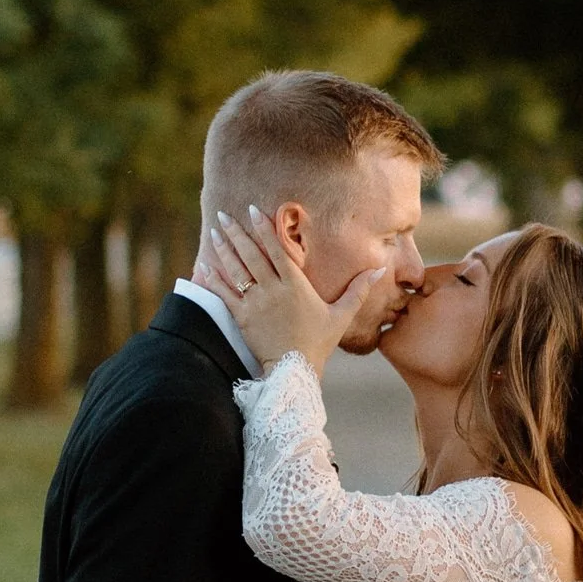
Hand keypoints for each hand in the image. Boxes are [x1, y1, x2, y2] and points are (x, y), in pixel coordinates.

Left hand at [197, 203, 386, 373]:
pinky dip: (212, 279)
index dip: (265, 229)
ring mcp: (255, 304)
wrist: (294, 371)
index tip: (253, 210)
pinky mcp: (242, 318)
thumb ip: (359, 290)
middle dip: (237, 232)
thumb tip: (379, 269)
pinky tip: (203, 265)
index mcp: (296, 286)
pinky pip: (224, 294)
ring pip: (236, 270)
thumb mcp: (341, 315)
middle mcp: (273, 290)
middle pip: (252, 255)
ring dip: (224, 249)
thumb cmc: (318, 343)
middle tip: (225, 215)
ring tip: (215, 231)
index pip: (277, 250)